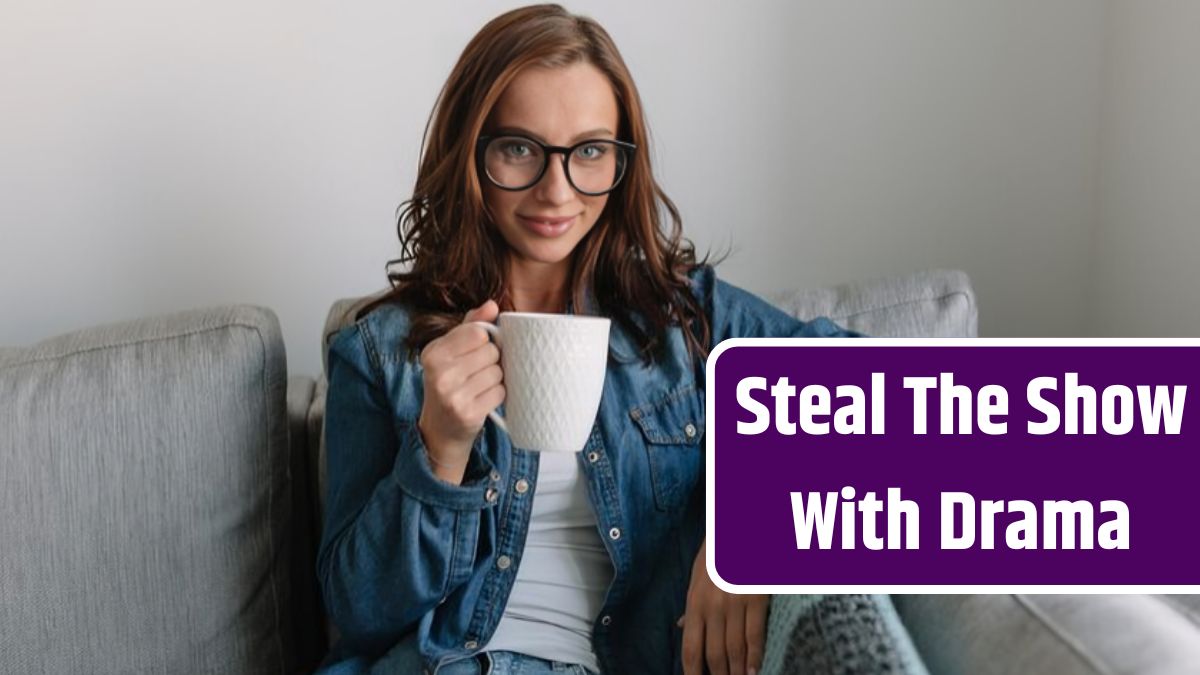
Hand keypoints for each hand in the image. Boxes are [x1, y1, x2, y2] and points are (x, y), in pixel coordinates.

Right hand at [417, 300, 503, 481]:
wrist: (441, 430)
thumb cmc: (450, 384)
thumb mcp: (451, 352)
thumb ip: (471, 325)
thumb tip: (492, 305)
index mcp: (432, 353)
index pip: (477, 332)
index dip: (485, 340)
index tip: (477, 350)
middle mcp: (439, 373)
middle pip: (491, 351)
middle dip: (491, 360)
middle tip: (477, 373)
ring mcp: (452, 395)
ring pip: (497, 371)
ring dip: (495, 379)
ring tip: (479, 387)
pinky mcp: (468, 413)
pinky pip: (500, 392)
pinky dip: (497, 395)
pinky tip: (483, 399)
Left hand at [679, 539, 767, 674]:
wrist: (740, 528)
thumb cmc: (717, 552)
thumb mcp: (698, 575)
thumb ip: (693, 605)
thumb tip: (682, 627)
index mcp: (695, 603)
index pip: (691, 649)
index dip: (693, 673)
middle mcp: (712, 608)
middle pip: (714, 655)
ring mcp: (735, 605)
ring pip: (735, 649)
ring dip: (737, 672)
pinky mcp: (756, 599)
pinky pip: (755, 635)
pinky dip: (755, 657)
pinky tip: (754, 671)